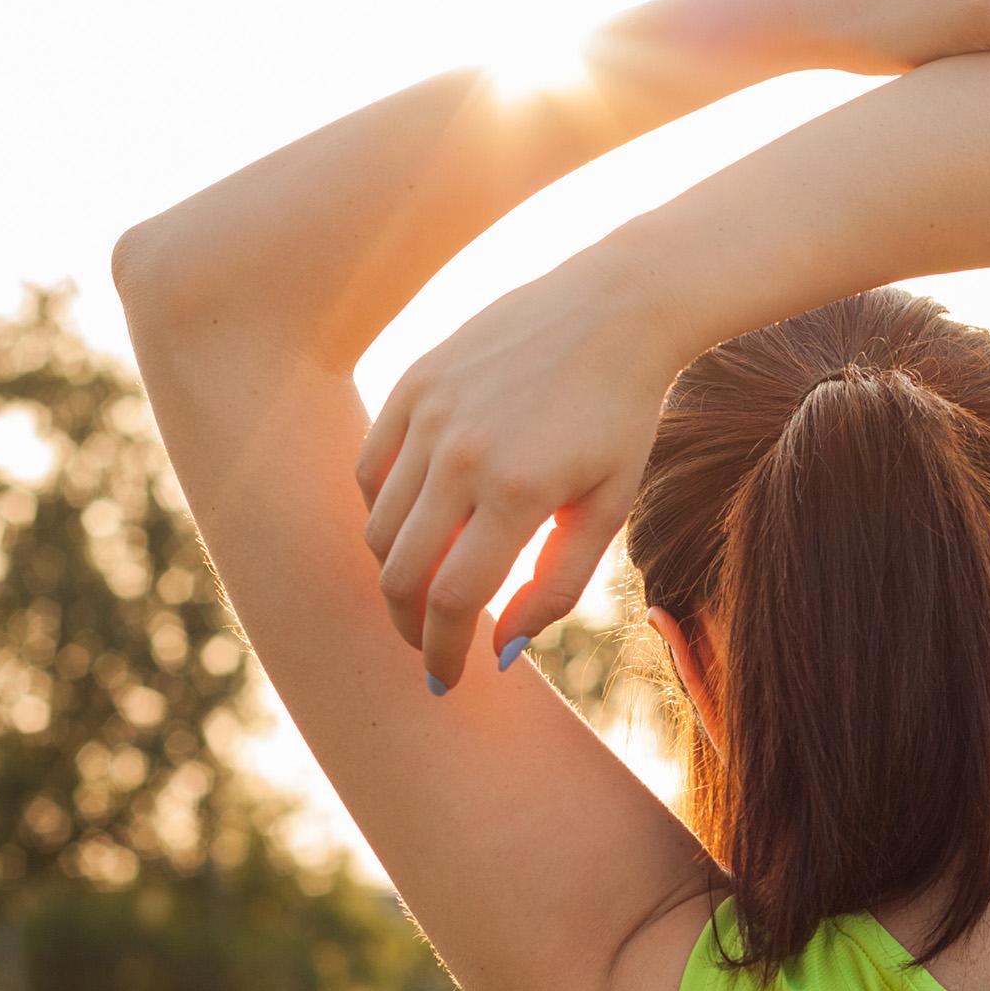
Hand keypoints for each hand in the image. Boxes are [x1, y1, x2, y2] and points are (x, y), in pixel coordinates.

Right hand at [355, 243, 683, 693]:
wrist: (612, 309)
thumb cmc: (619, 417)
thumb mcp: (607, 508)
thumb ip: (554, 585)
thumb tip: (500, 650)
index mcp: (516, 492)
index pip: (451, 600)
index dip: (442, 652)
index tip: (447, 680)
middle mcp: (460, 453)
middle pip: (400, 572)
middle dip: (410, 626)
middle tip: (430, 646)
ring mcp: (428, 414)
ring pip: (378, 525)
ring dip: (397, 571)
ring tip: (431, 586)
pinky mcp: (411, 384)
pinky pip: (370, 469)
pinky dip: (383, 511)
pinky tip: (416, 526)